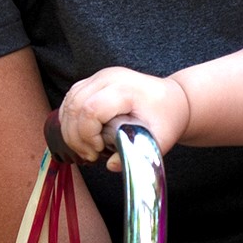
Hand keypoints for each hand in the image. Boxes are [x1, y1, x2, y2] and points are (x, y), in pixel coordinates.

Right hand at [57, 68, 189, 164]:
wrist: (173, 99)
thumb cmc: (167, 118)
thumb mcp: (160, 140)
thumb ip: (138, 155)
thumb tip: (111, 165)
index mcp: (126, 89)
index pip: (91, 109)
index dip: (88, 134)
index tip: (98, 151)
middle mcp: (109, 78)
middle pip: (75, 105)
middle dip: (76, 136)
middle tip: (90, 155)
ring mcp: (99, 77)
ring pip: (69, 102)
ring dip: (70, 130)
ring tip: (87, 149)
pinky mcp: (93, 81)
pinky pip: (70, 99)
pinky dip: (69, 121)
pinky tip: (81, 137)